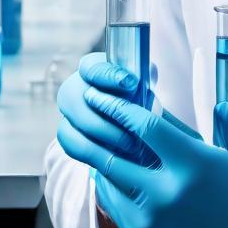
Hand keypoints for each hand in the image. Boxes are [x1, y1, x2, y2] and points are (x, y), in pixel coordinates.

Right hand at [56, 53, 200, 172]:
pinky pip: (71, 146)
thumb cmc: (138, 100)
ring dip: (103, 136)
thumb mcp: (144, 89)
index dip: (109, 74)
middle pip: (78, 98)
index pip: (92, 66)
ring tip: (132, 146)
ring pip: (73, 125)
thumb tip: (159, 74)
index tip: (132, 82)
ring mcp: (68, 113)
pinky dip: (92, 153)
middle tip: (135, 125)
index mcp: (93, 68)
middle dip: (108, 113)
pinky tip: (114, 160)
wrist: (123, 126)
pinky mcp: (68, 136)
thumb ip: (146, 82)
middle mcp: (76, 88)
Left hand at [61, 94, 227, 227]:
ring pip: (110, 182)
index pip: (145, 128)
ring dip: (102, 158)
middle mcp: (168, 193)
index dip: (122, 108)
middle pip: (116, 155)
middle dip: (100, 129)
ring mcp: (153, 220)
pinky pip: (114, 207)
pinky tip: (110, 171)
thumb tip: (219, 107)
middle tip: (89, 111)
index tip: (106, 95)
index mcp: (196, 165)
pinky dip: (109, 186)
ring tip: (96, 138)